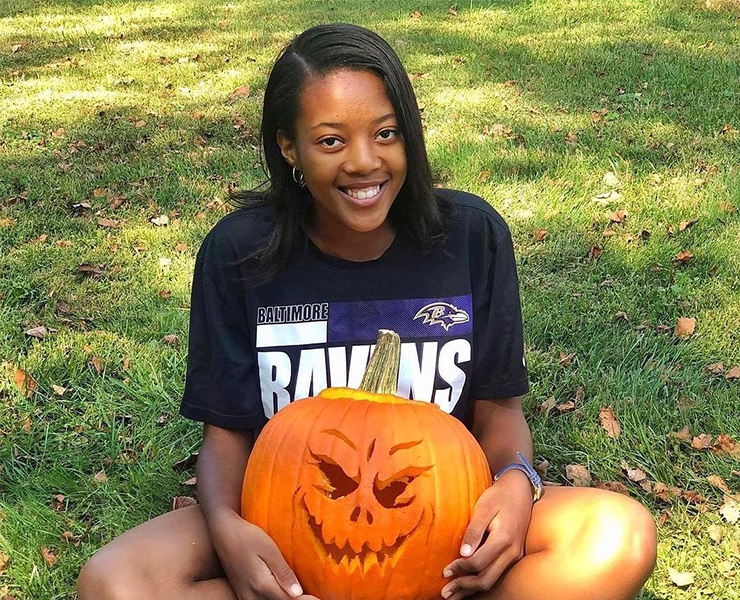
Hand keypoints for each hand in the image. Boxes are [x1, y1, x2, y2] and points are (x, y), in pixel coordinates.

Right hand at [210, 510, 321, 599]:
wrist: (222, 533)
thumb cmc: (247, 535)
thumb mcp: (268, 548)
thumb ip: (282, 572)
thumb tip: (297, 593)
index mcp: (261, 585)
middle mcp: (252, 596)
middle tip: (315, 597)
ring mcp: (245, 597)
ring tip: (304, 596)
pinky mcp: (242, 594)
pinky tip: (286, 594)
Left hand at [441, 471, 532, 599]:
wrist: (520, 490)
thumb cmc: (499, 496)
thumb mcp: (484, 507)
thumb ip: (474, 530)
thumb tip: (464, 553)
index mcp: (504, 539)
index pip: (479, 563)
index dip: (460, 569)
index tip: (445, 570)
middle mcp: (512, 552)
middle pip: (486, 579)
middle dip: (464, 588)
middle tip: (445, 593)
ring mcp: (515, 555)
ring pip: (492, 580)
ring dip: (472, 590)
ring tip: (454, 595)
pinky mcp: (514, 556)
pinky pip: (497, 574)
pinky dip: (481, 581)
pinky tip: (468, 585)